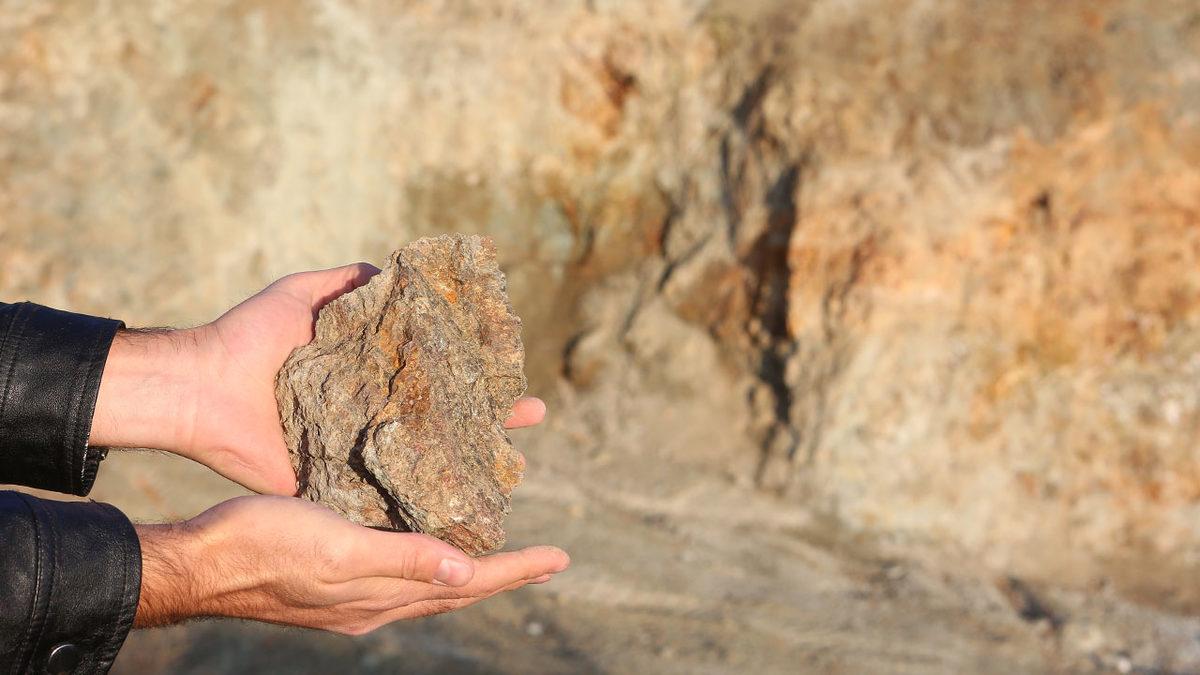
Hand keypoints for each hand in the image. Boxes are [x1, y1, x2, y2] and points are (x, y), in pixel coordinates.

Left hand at [92, 263, 547, 493]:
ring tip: (514, 463)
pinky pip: (384, 496)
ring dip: (468, 462)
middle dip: (489, 419)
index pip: (434, 373)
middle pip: (442, 418)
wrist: (203, 388)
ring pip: (424, 459)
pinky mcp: (336, 484)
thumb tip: (395, 269)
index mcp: (368, 374)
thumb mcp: (302, 293)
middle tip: (533, 417)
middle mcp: (371, 412)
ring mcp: (357, 450)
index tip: (512, 367)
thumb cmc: (251, 336)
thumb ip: (346, 282)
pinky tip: (462, 508)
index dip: (473, 371)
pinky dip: (420, 504)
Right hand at [134, 496, 569, 632]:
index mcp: (381, 599)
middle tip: (543, 560)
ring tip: (497, 551)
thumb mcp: (337, 551)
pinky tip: (423, 538)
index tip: (559, 558)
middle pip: (455, 591)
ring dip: (467, 568)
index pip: (467, 587)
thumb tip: (466, 575)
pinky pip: (397, 570)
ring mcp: (352, 594)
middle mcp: (374, 603)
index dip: (515, 571)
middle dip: (503, 574)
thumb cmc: (262, 547)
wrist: (197, 562)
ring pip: (427, 583)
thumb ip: (400, 561)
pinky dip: (425, 557)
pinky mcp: (331, 577)